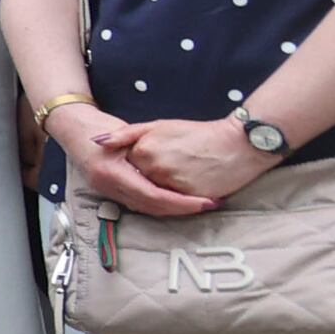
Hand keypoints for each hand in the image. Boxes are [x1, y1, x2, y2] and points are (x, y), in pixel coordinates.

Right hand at [55, 104, 216, 217]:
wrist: (72, 129)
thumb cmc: (97, 126)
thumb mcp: (124, 131)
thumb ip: (144, 148)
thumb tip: (170, 164)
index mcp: (112, 173)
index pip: (154, 196)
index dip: (181, 202)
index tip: (204, 201)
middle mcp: (108, 187)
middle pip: (152, 208)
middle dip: (181, 209)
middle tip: (209, 204)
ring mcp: (106, 192)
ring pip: (146, 209)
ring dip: (172, 209)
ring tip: (198, 204)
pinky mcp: (109, 192)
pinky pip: (138, 204)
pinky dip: (159, 205)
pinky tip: (175, 201)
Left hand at [109, 111, 267, 207]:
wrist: (237, 143)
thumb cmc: (199, 133)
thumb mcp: (160, 125)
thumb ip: (127, 134)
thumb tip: (97, 142)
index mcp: (144, 152)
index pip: (125, 169)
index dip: (129, 171)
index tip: (135, 169)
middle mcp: (154, 170)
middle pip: (137, 187)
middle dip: (140, 189)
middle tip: (152, 186)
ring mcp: (171, 185)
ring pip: (152, 200)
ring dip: (154, 201)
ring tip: (165, 193)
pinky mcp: (189, 198)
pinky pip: (171, 208)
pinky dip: (170, 207)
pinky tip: (175, 201)